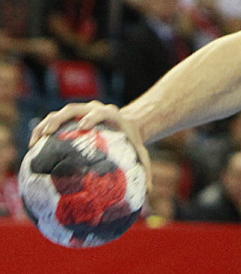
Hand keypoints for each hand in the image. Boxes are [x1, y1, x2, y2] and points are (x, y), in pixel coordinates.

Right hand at [29, 101, 151, 191]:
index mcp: (111, 115)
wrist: (126, 124)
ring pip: (59, 113)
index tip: (84, 126)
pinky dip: (42, 131)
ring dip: (45, 124)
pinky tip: (33, 148)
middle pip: (73, 108)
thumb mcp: (139, 152)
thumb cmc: (132, 141)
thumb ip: (145, 170)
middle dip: (59, 118)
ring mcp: (80, 111)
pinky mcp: (70, 116)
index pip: (100, 112)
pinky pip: (53, 121)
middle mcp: (93, 109)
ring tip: (34, 142)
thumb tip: (148, 192)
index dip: (91, 116)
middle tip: (49, 131)